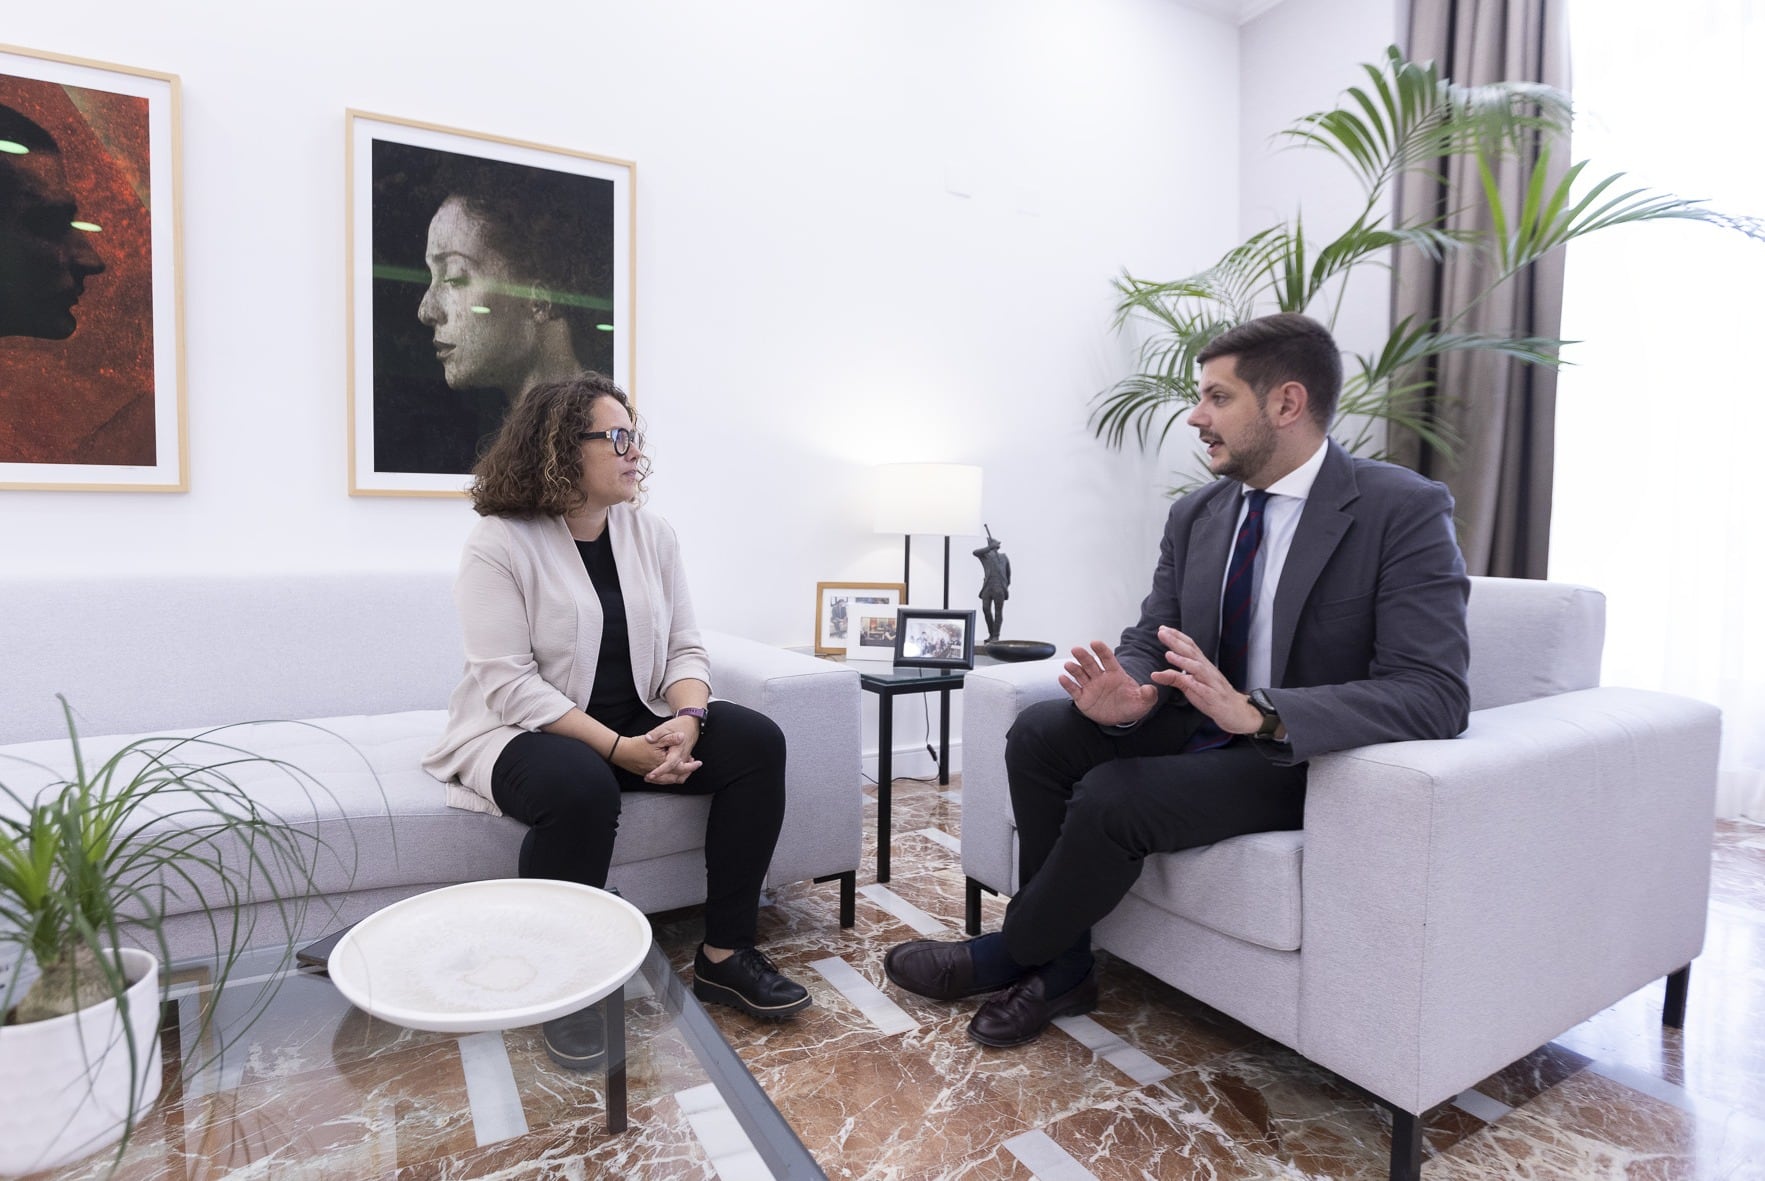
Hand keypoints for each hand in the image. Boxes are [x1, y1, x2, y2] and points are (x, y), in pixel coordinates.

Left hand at [640, 715, 702, 784]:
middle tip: (647, 777)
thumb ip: (657, 733)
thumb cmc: (680, 726)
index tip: (650, 775)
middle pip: (675, 775)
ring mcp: (684, 760)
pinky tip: (661, 774)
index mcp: (678, 751)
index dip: (659, 771)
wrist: (692, 724)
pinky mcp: (683, 761)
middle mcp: (682, 758)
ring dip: (666, 779)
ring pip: (679, 776)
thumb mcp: (666, 727)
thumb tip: (648, 739)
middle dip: (661, 779)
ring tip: (653, 778)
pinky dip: (671, 776)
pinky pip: (679, 773)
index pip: (669, 764)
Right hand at [1058, 641, 1157, 725]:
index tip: (1094, 642)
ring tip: (1068, 665)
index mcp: (1115, 674)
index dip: (1101, 650)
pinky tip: (1062, 678)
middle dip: (1083, 656)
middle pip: (1090, 664)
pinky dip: (1067, 684)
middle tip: (1076, 649)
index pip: (1107, 659)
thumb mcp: (1143, 701)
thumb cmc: (1132, 705)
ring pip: (1080, 674)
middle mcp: (1100, 677)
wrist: (1121, 718)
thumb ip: (1147, 694)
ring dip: (1074, 669)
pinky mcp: (1082, 698)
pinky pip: (1073, 690)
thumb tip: (1150, 688)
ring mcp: (1090, 687)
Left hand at [1148, 626, 1262, 734]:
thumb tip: (1155, 674)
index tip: (1163, 628)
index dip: (1177, 636)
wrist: (1237, 711)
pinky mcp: (1214, 696)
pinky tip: (1186, 680)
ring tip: (1169, 654)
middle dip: (1176, 641)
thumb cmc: (1213, 696)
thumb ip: (1174, 678)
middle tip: (1162, 632)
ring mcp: (1211, 683)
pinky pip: (1204, 689)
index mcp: (1202, 666)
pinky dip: (1194, 683)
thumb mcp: (1190, 687)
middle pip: (1191, 652)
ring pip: (1197, 668)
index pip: (1189, 646)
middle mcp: (1207, 670)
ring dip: (1183, 660)